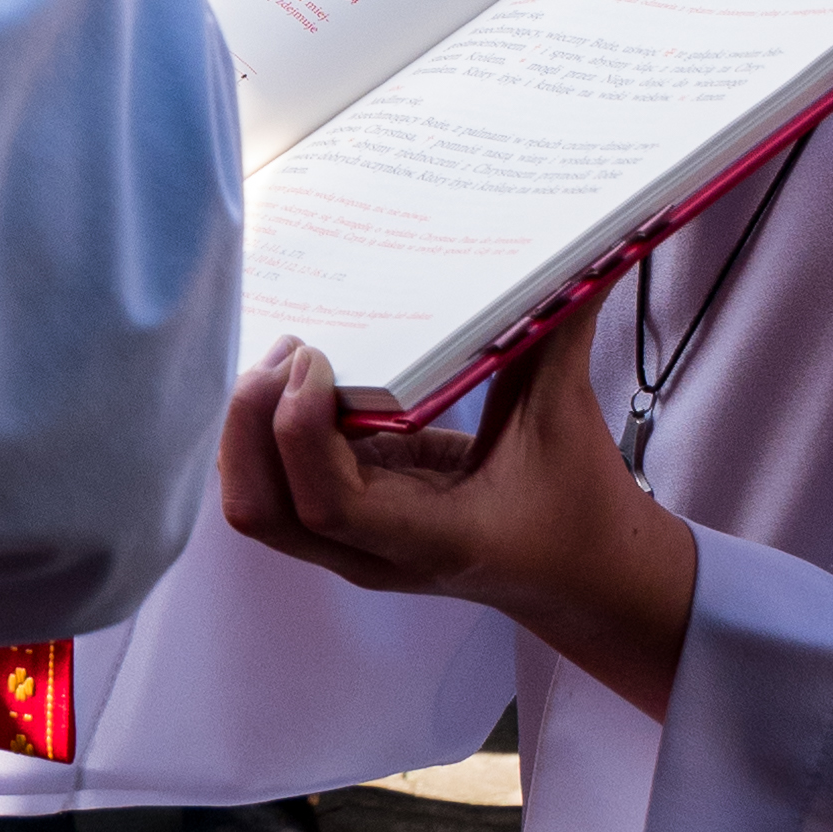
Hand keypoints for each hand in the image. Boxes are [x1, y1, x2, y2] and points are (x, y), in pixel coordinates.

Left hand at [219, 319, 698, 721]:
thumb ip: (558, 333)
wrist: (583, 577)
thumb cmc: (578, 505)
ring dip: (250, 427)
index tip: (317, 360)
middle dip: (252, 421)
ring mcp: (354, 545)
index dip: (301, 430)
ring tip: (287, 361)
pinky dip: (264, 434)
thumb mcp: (566, 419)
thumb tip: (575, 254)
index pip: (329, 505)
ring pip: (256, 502)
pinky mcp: (347, 524)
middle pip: (262, 509)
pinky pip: (276, 487)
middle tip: (291, 350)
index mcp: (434, 538)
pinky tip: (297, 383)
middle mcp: (377, 553)